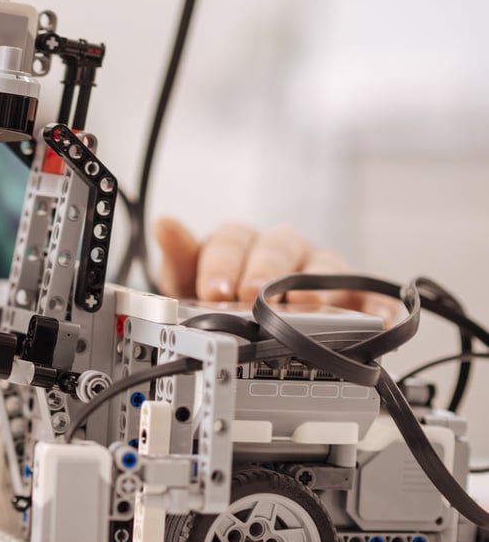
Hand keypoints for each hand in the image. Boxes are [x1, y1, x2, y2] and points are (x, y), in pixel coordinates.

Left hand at [153, 216, 398, 324]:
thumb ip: (179, 257)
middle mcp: (281, 249)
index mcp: (241, 242)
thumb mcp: (188, 280)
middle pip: (278, 247)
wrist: (246, 316)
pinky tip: (376, 317)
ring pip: (321, 266)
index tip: (212, 290)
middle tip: (253, 295)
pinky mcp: (348, 292)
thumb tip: (164, 223)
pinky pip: (367, 294)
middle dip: (265, 272)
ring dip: (315, 285)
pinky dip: (375, 304)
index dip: (223, 264)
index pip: (233, 239)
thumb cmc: (219, 293)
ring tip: (307, 306)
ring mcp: (316, 269)